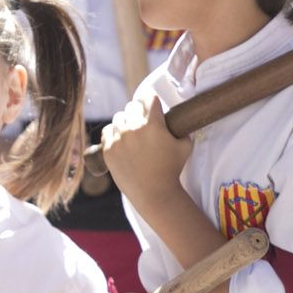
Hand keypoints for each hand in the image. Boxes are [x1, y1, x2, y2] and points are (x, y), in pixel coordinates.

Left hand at [100, 96, 190, 213]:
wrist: (155, 193)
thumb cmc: (172, 170)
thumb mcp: (185, 146)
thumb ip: (183, 130)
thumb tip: (178, 122)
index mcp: (153, 124)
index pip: (148, 98)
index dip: (151, 101)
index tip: (152, 106)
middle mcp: (134, 128)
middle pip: (132, 106)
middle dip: (138, 111)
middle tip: (142, 120)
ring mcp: (119, 139)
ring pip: (118, 118)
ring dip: (125, 121)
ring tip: (131, 130)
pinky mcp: (108, 150)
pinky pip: (107, 132)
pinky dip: (113, 133)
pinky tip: (119, 138)